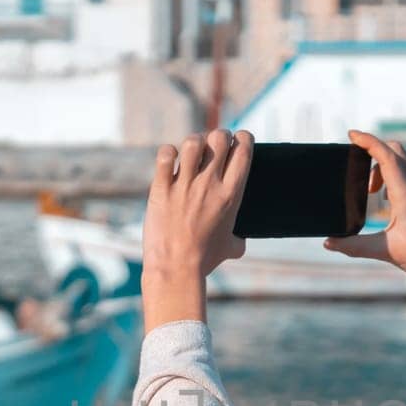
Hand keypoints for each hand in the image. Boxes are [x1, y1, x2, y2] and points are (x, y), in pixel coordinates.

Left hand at [142, 129, 251, 279]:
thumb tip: (240, 241)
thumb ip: (238, 238)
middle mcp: (210, 184)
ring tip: (191, 153)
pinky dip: (169, 153)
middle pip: (220, 138)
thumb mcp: (230, 249)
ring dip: (194, 142)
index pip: (243, 150)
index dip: (243, 139)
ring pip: (193, 142)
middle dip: (219, 137)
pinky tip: (170, 161)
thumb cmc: (204, 260)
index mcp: (231, 195)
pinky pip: (166, 155)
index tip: (238, 144)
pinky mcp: (161, 188)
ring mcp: (184, 185)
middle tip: (213, 147)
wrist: (176, 268)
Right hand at [324, 130, 405, 285]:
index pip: (386, 156)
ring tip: (369, 188)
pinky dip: (392, 175)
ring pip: (404, 161)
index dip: (368, 141)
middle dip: (374, 148)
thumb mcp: (386, 251)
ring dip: (383, 164)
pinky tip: (385, 198)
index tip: (351, 134)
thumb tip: (329, 243)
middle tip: (356, 159)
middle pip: (396, 150)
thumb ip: (354, 246)